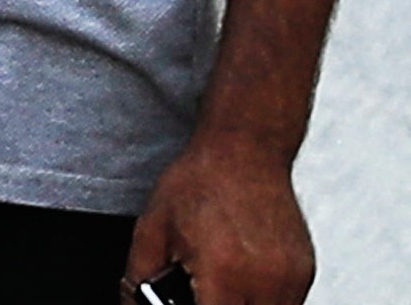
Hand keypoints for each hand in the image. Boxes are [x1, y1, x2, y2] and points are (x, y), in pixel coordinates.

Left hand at [132, 128, 312, 304]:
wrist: (244, 150)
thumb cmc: (201, 182)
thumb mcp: (152, 229)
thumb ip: (140, 277)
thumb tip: (132, 302)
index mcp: (224, 272)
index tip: (189, 299)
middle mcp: (265, 281)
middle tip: (202, 291)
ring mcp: (291, 278)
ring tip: (220, 284)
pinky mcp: (306, 273)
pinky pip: (287, 303)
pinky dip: (264, 300)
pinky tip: (242, 279)